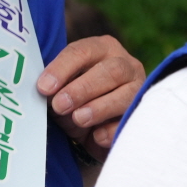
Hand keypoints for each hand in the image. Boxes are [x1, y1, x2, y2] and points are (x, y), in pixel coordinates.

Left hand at [37, 36, 145, 158]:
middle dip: (83, 89)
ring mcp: (138, 89)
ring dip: (99, 108)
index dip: (62, 68)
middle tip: (60, 105)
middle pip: (110, 71)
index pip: (82, 52)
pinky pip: (132, 121)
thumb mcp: (61, 92)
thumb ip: (54, 89)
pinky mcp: (143, 115)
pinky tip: (96, 137)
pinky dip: (113, 129)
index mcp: (101, 49)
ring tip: (78, 119)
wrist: (93, 132)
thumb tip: (46, 93)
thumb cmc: (75, 103)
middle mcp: (125, 64)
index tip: (44, 87)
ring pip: (126, 94)